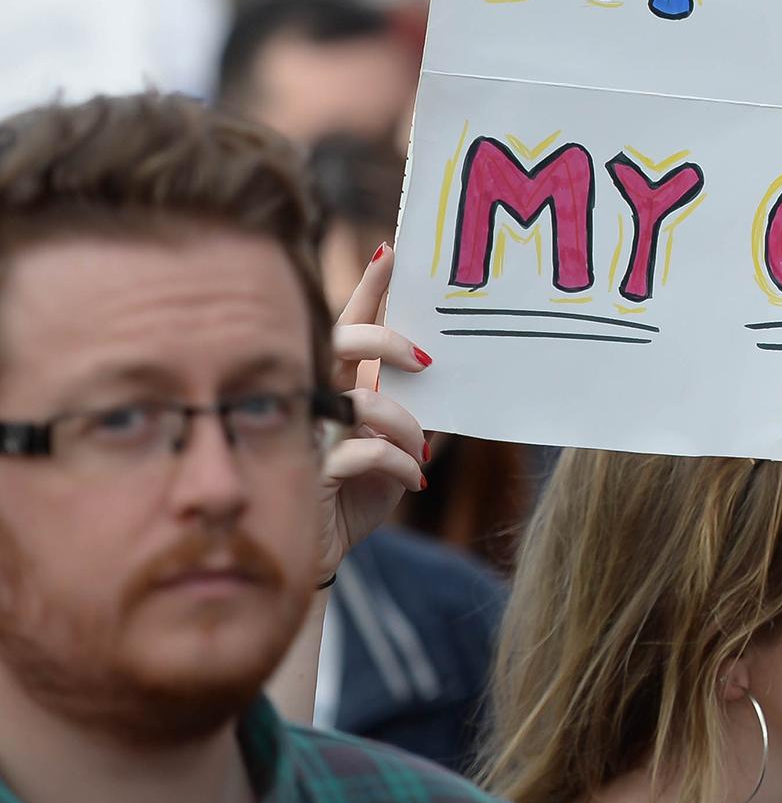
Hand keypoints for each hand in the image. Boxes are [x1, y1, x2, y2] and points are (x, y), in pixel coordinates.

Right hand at [316, 244, 428, 579]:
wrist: (322, 551)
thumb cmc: (357, 494)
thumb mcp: (397, 449)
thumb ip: (415, 414)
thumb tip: (448, 387)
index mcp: (342, 386)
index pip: (351, 326)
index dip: (368, 288)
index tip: (391, 251)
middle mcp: (321, 399)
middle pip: (342, 341)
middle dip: (385, 340)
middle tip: (424, 359)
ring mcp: (311, 431)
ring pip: (362, 398)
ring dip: (405, 423)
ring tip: (422, 451)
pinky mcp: (311, 469)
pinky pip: (362, 450)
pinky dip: (396, 463)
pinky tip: (411, 481)